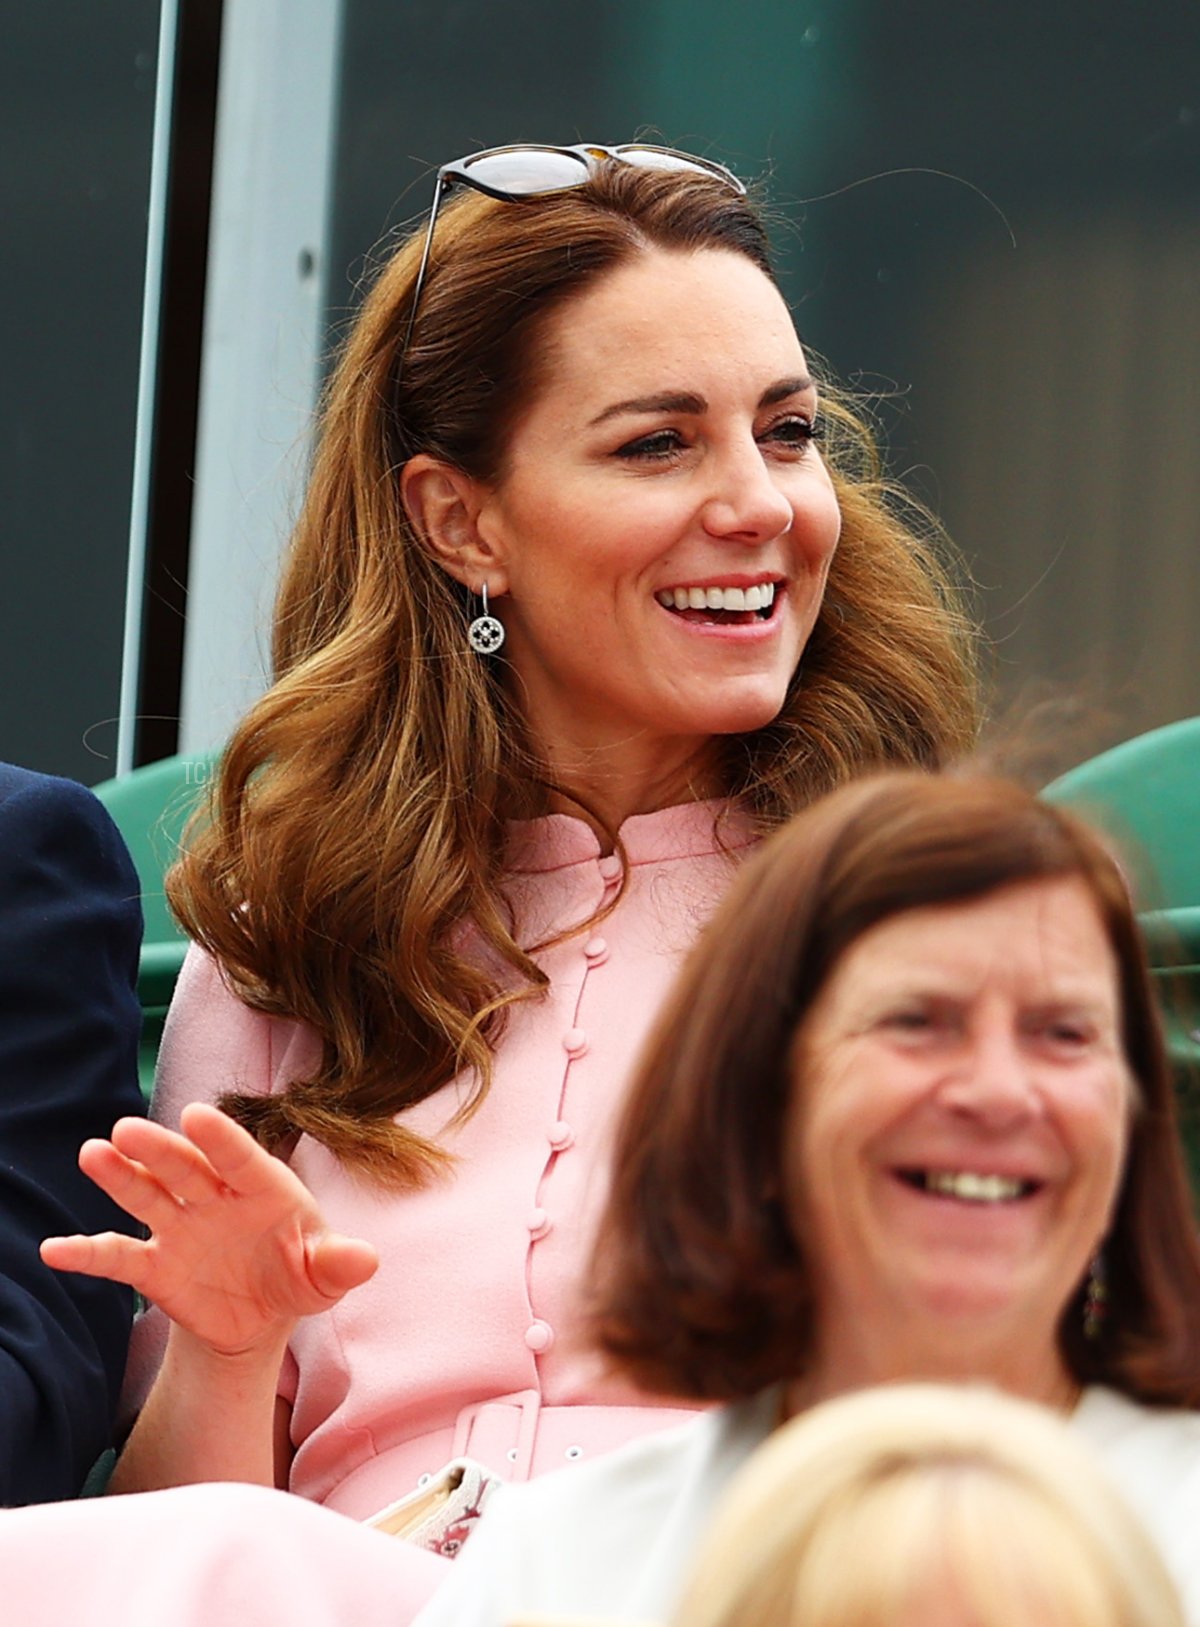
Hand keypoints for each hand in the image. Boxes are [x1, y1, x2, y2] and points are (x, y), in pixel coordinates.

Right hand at [41, 1103, 378, 1360]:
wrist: (262, 1316)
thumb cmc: (300, 1275)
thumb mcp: (324, 1273)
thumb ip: (339, 1263)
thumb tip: (366, 1260)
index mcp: (263, 1188)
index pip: (241, 1157)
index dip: (221, 1138)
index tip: (196, 1113)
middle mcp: (216, 1198)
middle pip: (185, 1167)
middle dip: (159, 1149)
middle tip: (127, 1130)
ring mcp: (181, 1227)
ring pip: (147, 1194)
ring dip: (119, 1175)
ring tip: (92, 1154)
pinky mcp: (155, 1264)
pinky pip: (117, 1256)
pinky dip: (87, 1253)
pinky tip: (54, 1251)